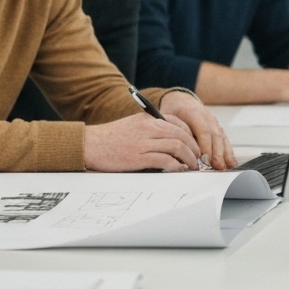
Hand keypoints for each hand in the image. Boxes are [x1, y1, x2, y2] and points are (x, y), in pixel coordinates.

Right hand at [83, 112, 201, 171]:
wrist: (90, 144)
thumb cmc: (108, 138)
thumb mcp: (131, 126)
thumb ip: (148, 130)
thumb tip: (169, 141)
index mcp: (146, 119)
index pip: (177, 122)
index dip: (191, 134)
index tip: (195, 144)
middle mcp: (147, 128)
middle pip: (181, 135)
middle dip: (195, 148)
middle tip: (199, 159)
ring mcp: (144, 142)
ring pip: (177, 147)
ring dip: (190, 159)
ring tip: (192, 166)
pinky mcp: (140, 157)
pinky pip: (166, 161)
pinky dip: (177, 166)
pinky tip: (179, 170)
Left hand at [159, 90, 236, 169]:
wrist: (181, 100)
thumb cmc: (173, 110)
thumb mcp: (167, 116)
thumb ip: (170, 130)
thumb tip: (172, 147)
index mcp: (193, 112)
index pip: (203, 130)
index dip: (205, 146)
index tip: (204, 159)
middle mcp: (207, 117)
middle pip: (215, 136)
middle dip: (216, 152)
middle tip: (216, 167)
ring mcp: (214, 122)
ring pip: (222, 138)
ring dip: (224, 154)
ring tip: (224, 167)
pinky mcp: (218, 128)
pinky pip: (225, 140)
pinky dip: (228, 152)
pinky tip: (231, 163)